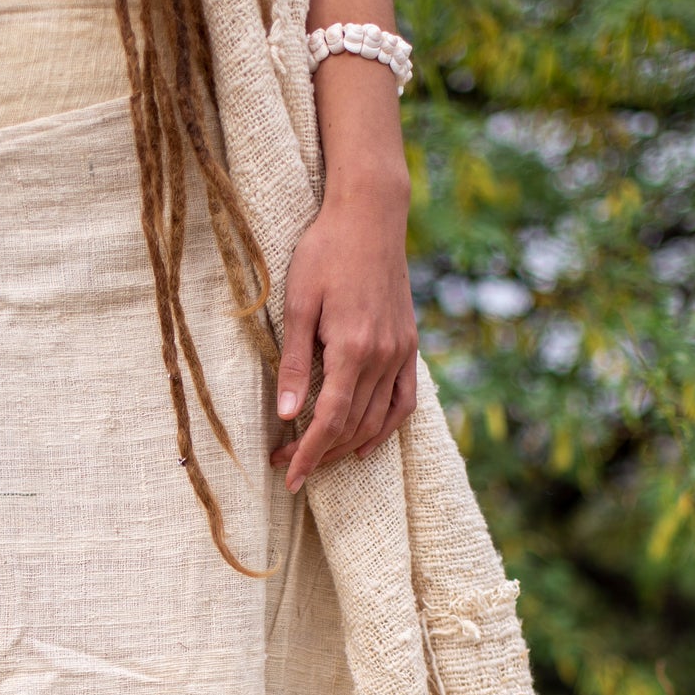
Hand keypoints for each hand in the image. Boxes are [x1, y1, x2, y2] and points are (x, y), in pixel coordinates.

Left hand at [269, 187, 417, 492]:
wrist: (370, 216)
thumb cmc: (325, 253)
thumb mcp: (298, 305)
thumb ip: (293, 363)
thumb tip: (286, 415)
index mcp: (352, 349)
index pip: (329, 421)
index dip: (307, 455)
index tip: (287, 478)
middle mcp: (382, 357)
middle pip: (352, 427)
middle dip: (318, 454)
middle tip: (286, 465)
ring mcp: (400, 352)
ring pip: (377, 420)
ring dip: (346, 447)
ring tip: (317, 458)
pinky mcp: (408, 344)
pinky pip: (403, 401)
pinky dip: (385, 428)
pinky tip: (365, 443)